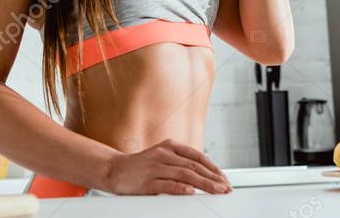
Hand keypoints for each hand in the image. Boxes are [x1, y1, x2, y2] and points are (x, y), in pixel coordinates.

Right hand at [100, 138, 231, 194]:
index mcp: (169, 146)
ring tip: (216, 190)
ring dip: (204, 184)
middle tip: (226, 188)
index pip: (197, 156)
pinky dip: (180, 188)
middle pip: (194, 166)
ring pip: (185, 174)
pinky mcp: (147, 181)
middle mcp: (164, 154)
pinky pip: (166, 184)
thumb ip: (179, 163)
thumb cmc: (140, 166)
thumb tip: (203, 175)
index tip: (225, 178)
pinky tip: (191, 192)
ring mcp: (155, 167)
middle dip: (213, 178)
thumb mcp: (162, 158)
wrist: (113, 169)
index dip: (213, 167)